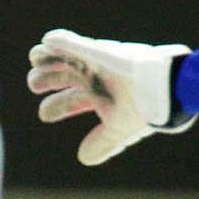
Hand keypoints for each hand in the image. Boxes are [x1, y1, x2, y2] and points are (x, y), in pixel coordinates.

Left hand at [27, 29, 193, 164]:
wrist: (163, 89)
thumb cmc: (145, 108)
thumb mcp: (118, 129)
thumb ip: (102, 143)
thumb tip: (84, 159)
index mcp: (100, 96)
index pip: (72, 100)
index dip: (56, 106)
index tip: (44, 114)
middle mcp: (96, 78)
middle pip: (64, 76)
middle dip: (46, 79)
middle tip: (34, 84)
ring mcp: (97, 63)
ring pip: (65, 56)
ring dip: (48, 56)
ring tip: (35, 56)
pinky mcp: (100, 51)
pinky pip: (75, 43)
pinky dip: (62, 40)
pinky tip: (48, 39)